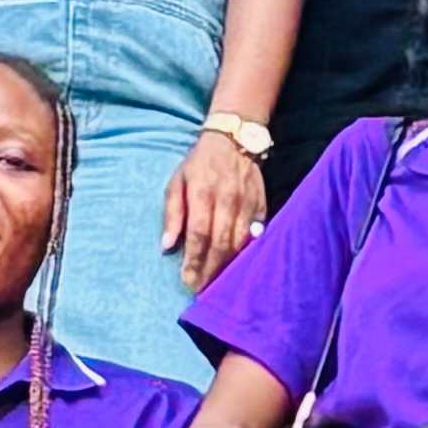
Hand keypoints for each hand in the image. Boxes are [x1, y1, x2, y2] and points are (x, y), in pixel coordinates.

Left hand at [165, 123, 270, 271]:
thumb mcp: (176, 182)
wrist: (233, 138)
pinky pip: (256, 233)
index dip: (193, 260)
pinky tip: (238, 265)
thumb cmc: (199, 164)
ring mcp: (247, 201)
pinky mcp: (261, 203)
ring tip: (216, 283)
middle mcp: (227, 198)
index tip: (187, 280)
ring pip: (240, 241)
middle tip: (200, 289)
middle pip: (221, 243)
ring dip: (228, 265)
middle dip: (210, 270)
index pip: (199, 233)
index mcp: (203, 193)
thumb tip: (166, 246)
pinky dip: (247, 251)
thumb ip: (172, 214)